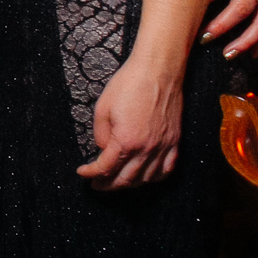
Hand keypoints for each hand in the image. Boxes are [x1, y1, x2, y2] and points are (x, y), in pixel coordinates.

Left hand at [77, 58, 183, 190]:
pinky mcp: (175, 141)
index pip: (106, 168)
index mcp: (126, 141)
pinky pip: (167, 169)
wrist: (158, 71)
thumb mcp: (102, 108)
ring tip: (117, 182)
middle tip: (97, 186)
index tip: (83, 173)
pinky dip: (155, 178)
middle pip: (126, 179)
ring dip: (130, 184)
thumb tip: (103, 149)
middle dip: (108, 185)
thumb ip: (100, 134)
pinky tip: (146, 177)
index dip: (91, 173)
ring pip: (147, 178)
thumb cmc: (129, 84)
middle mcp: (147, 149)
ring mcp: (164, 147)